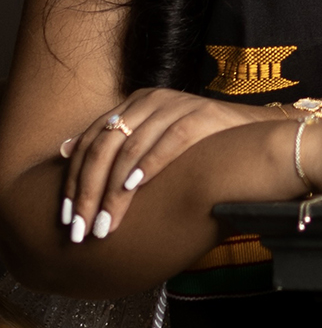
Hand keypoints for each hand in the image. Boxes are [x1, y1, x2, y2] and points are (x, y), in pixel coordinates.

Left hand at [61, 88, 276, 241]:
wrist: (253, 132)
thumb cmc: (198, 143)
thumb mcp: (151, 136)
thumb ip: (115, 142)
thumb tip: (63, 151)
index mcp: (134, 103)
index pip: (90, 141)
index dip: (74, 181)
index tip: (67, 218)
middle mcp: (151, 99)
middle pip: (104, 147)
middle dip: (89, 192)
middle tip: (83, 228)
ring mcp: (177, 104)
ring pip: (131, 149)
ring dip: (114, 192)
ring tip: (108, 223)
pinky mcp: (202, 114)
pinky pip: (168, 141)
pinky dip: (149, 166)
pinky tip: (135, 189)